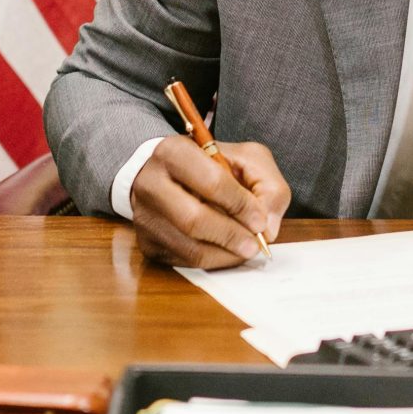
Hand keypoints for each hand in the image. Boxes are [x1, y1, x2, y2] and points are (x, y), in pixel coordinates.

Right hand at [129, 136, 289, 268]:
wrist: (171, 175)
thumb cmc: (211, 165)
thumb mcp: (246, 159)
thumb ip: (268, 185)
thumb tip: (268, 227)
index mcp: (174, 152)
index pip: (212, 182)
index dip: (240, 205)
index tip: (260, 220)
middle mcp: (151, 184)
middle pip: (194, 220)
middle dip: (231, 235)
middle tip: (254, 244)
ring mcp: (144, 216)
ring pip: (189, 247)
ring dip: (225, 254)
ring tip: (245, 249)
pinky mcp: (147, 243)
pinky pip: (183, 261)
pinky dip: (212, 261)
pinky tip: (225, 251)